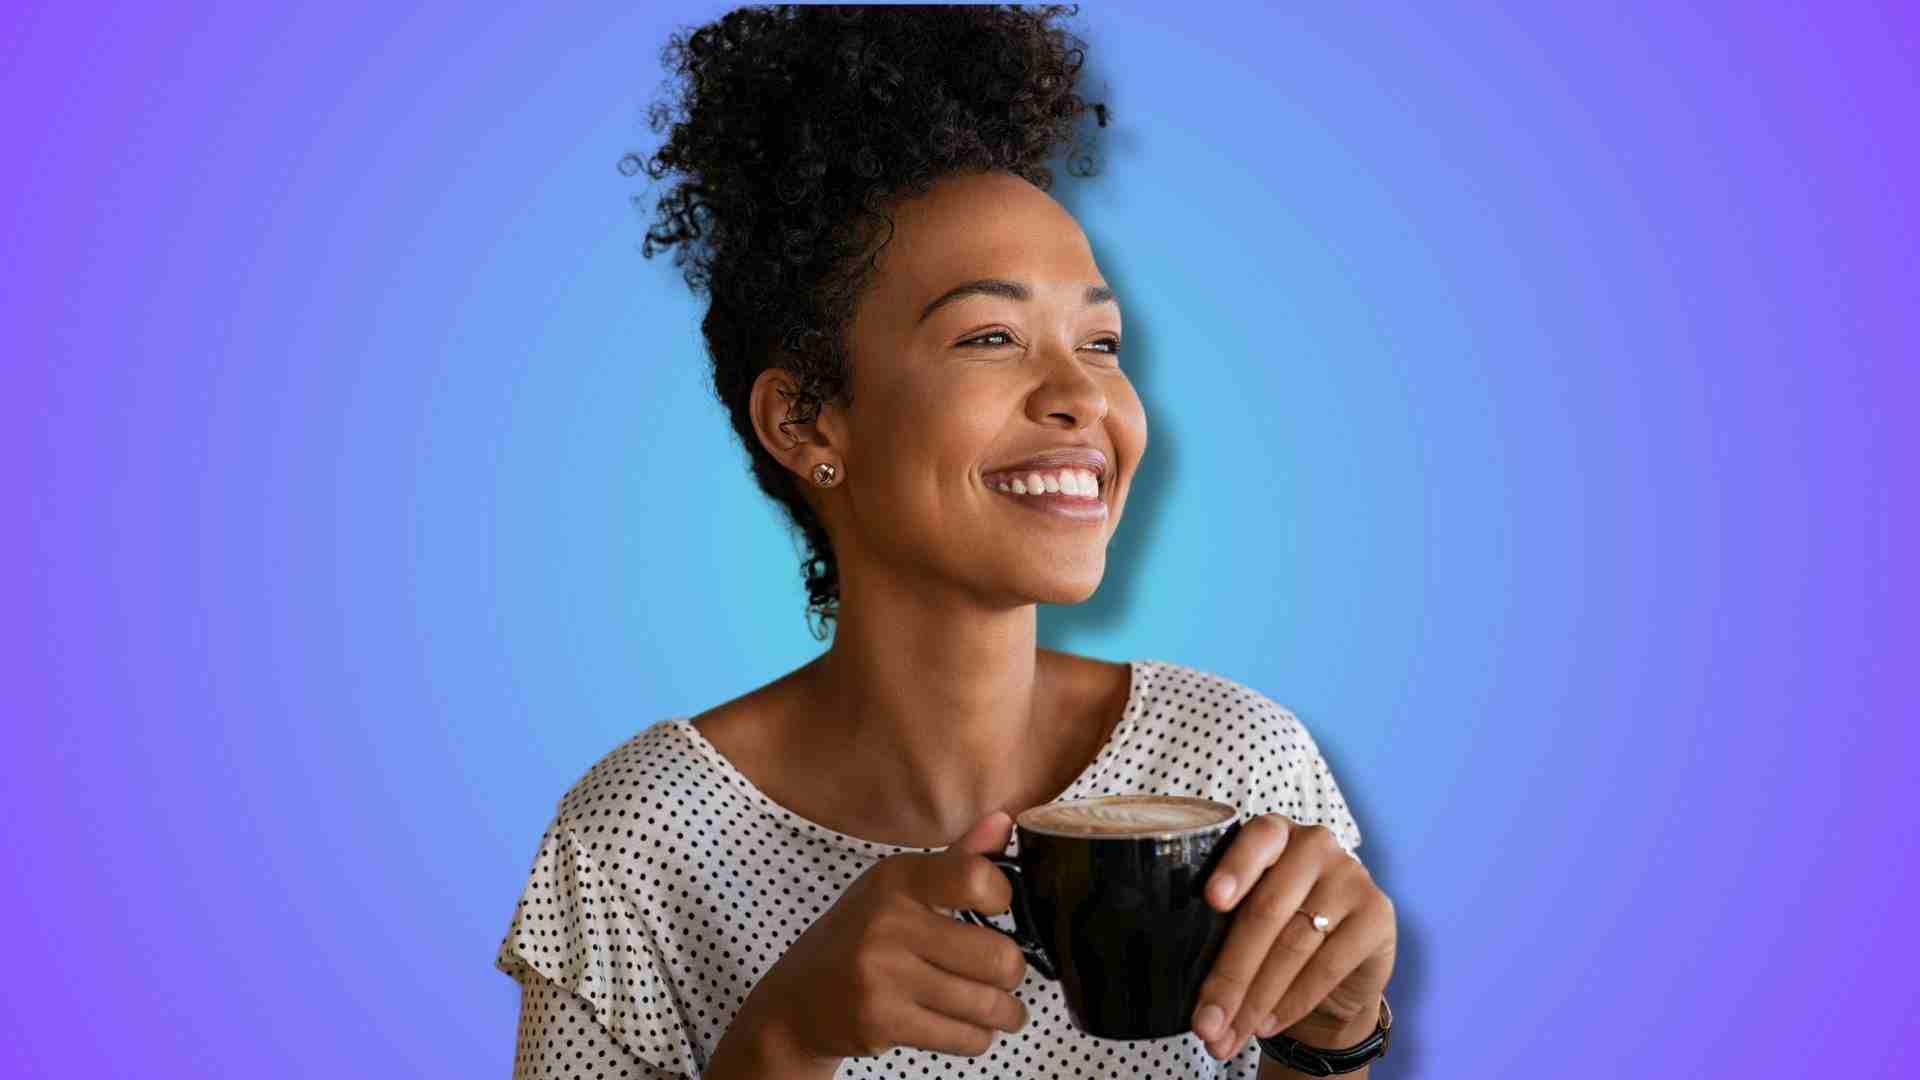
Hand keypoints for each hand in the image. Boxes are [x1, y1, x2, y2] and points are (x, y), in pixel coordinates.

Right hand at [738, 811, 1031, 1063]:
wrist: (798, 999)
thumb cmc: (861, 936)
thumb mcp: (898, 888)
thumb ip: (957, 859)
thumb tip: (1006, 820)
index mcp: (897, 878)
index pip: (976, 878)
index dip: (1003, 898)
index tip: (999, 911)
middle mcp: (888, 922)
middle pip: (996, 956)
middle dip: (1013, 973)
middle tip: (1006, 975)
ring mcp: (881, 974)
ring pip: (985, 1004)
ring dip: (1005, 1013)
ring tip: (1003, 1010)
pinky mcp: (881, 1021)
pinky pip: (962, 1038)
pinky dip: (978, 1039)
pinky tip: (972, 1028)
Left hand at [1189, 814, 1396, 1060]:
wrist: (1335, 975)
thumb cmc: (1273, 936)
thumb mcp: (1244, 920)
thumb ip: (1220, 930)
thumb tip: (1185, 989)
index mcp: (1274, 834)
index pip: (1256, 839)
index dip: (1233, 869)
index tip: (1211, 900)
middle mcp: (1315, 844)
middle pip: (1266, 911)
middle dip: (1230, 976)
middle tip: (1204, 1022)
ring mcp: (1351, 876)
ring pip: (1294, 945)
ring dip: (1255, 999)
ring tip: (1228, 1036)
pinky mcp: (1377, 914)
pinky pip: (1328, 965)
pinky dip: (1293, 1002)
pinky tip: (1268, 1025)